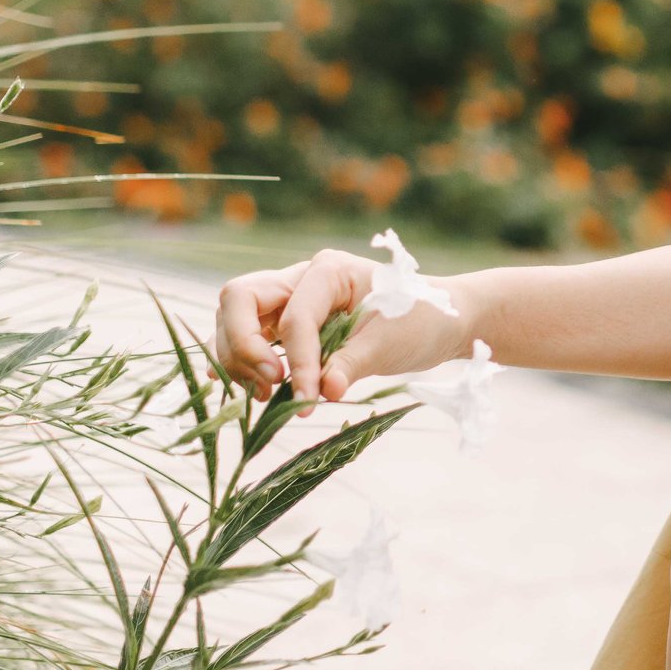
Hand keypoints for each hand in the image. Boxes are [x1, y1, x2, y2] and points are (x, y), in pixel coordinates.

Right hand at [213, 250, 474, 405]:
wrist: (437, 320)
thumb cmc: (420, 319)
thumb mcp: (392, 341)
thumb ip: (354, 364)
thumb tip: (325, 391)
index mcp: (329, 270)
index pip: (295, 316)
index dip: (297, 360)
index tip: (309, 399)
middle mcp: (299, 278)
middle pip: (239, 299)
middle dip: (244, 345)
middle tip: (272, 384)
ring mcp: (287, 300)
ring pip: (233, 319)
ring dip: (238, 359)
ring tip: (269, 394)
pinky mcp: (283, 325)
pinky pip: (244, 338)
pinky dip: (240, 363)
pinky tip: (253, 389)